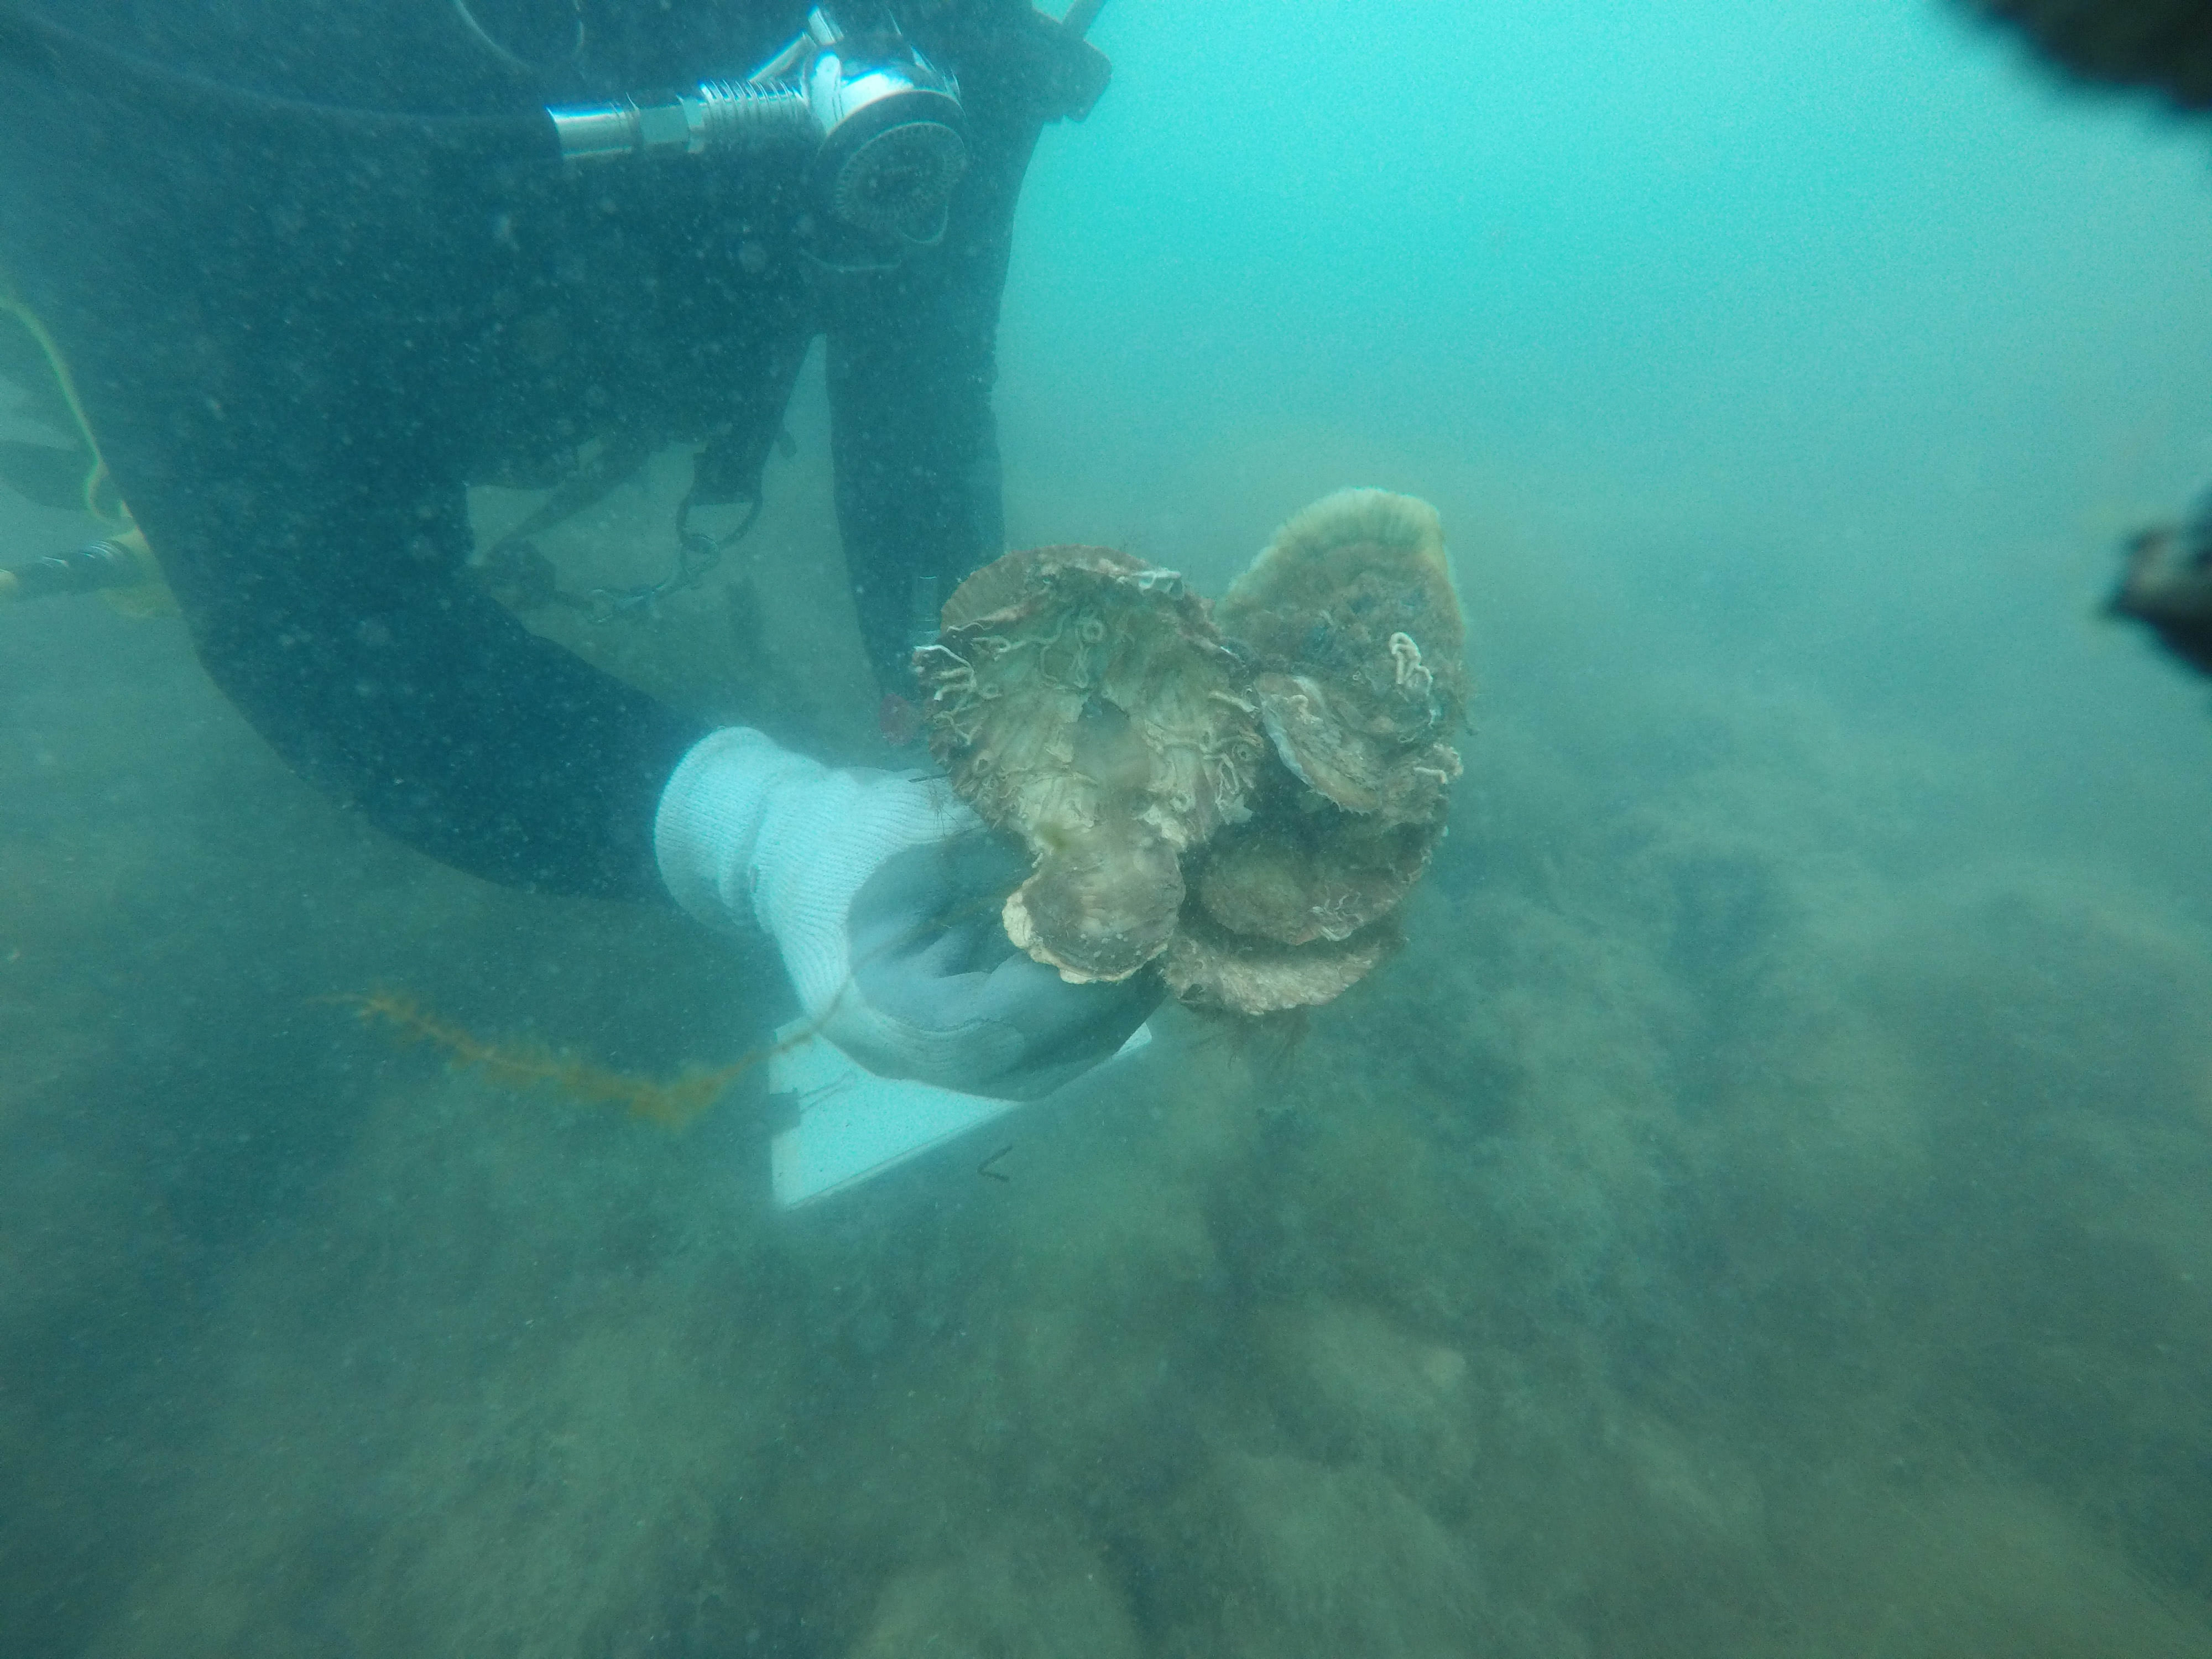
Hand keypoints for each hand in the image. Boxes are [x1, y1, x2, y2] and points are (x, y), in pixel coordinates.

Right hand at [656, 728, 1159, 1099]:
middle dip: (1097, 1011)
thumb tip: (1108, 846)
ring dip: (1102, 1013)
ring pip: (1035, 1062)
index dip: (1053, 994)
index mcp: (863, 1000)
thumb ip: (1003, 841)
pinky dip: (1081, 1003)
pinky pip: (1032, 1041)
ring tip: (1155, 949)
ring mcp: (927, 1052)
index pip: (974, 1029)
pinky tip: (1124, 953)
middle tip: (1160, 948)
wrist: (788, 846)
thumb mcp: (916, 819)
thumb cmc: (844, 827)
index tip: (1117, 941)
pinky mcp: (956, 1036)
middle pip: (1018, 1065)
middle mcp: (896, 1048)